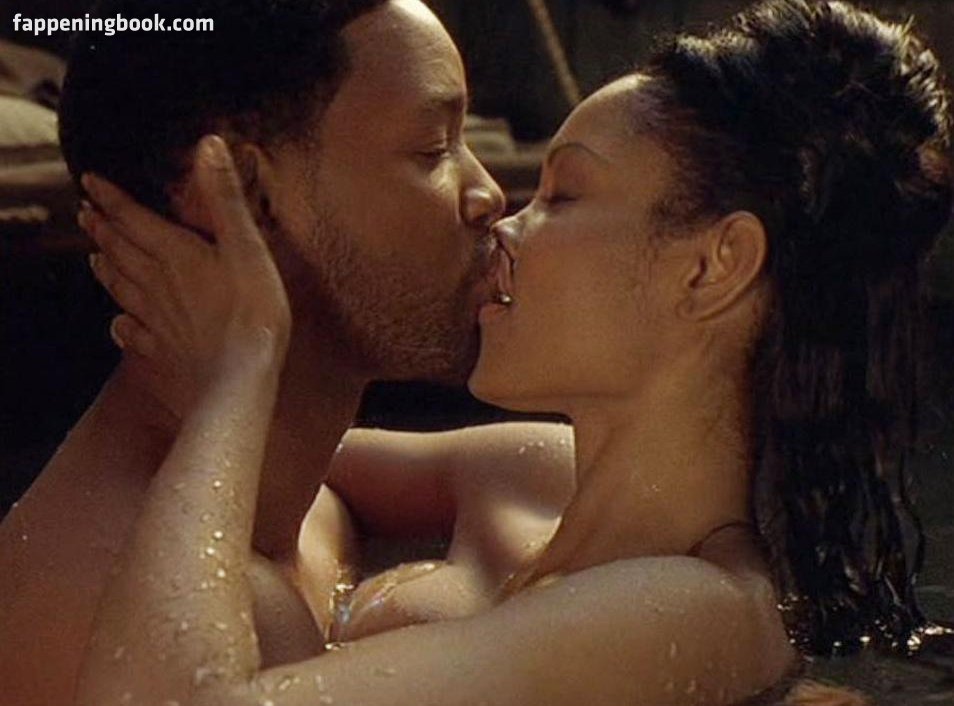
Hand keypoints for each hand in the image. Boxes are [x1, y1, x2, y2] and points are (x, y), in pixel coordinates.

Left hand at [79, 135, 291, 407]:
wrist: (239, 380)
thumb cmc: (252, 312)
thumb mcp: (247, 247)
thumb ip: (225, 197)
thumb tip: (207, 144)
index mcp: (175, 254)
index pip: (133, 219)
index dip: (111, 198)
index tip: (89, 181)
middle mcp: (156, 284)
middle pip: (120, 251)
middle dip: (101, 228)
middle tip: (84, 213)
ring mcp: (155, 321)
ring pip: (121, 288)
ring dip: (105, 268)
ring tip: (94, 255)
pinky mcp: (162, 352)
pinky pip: (133, 335)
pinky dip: (121, 325)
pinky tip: (118, 324)